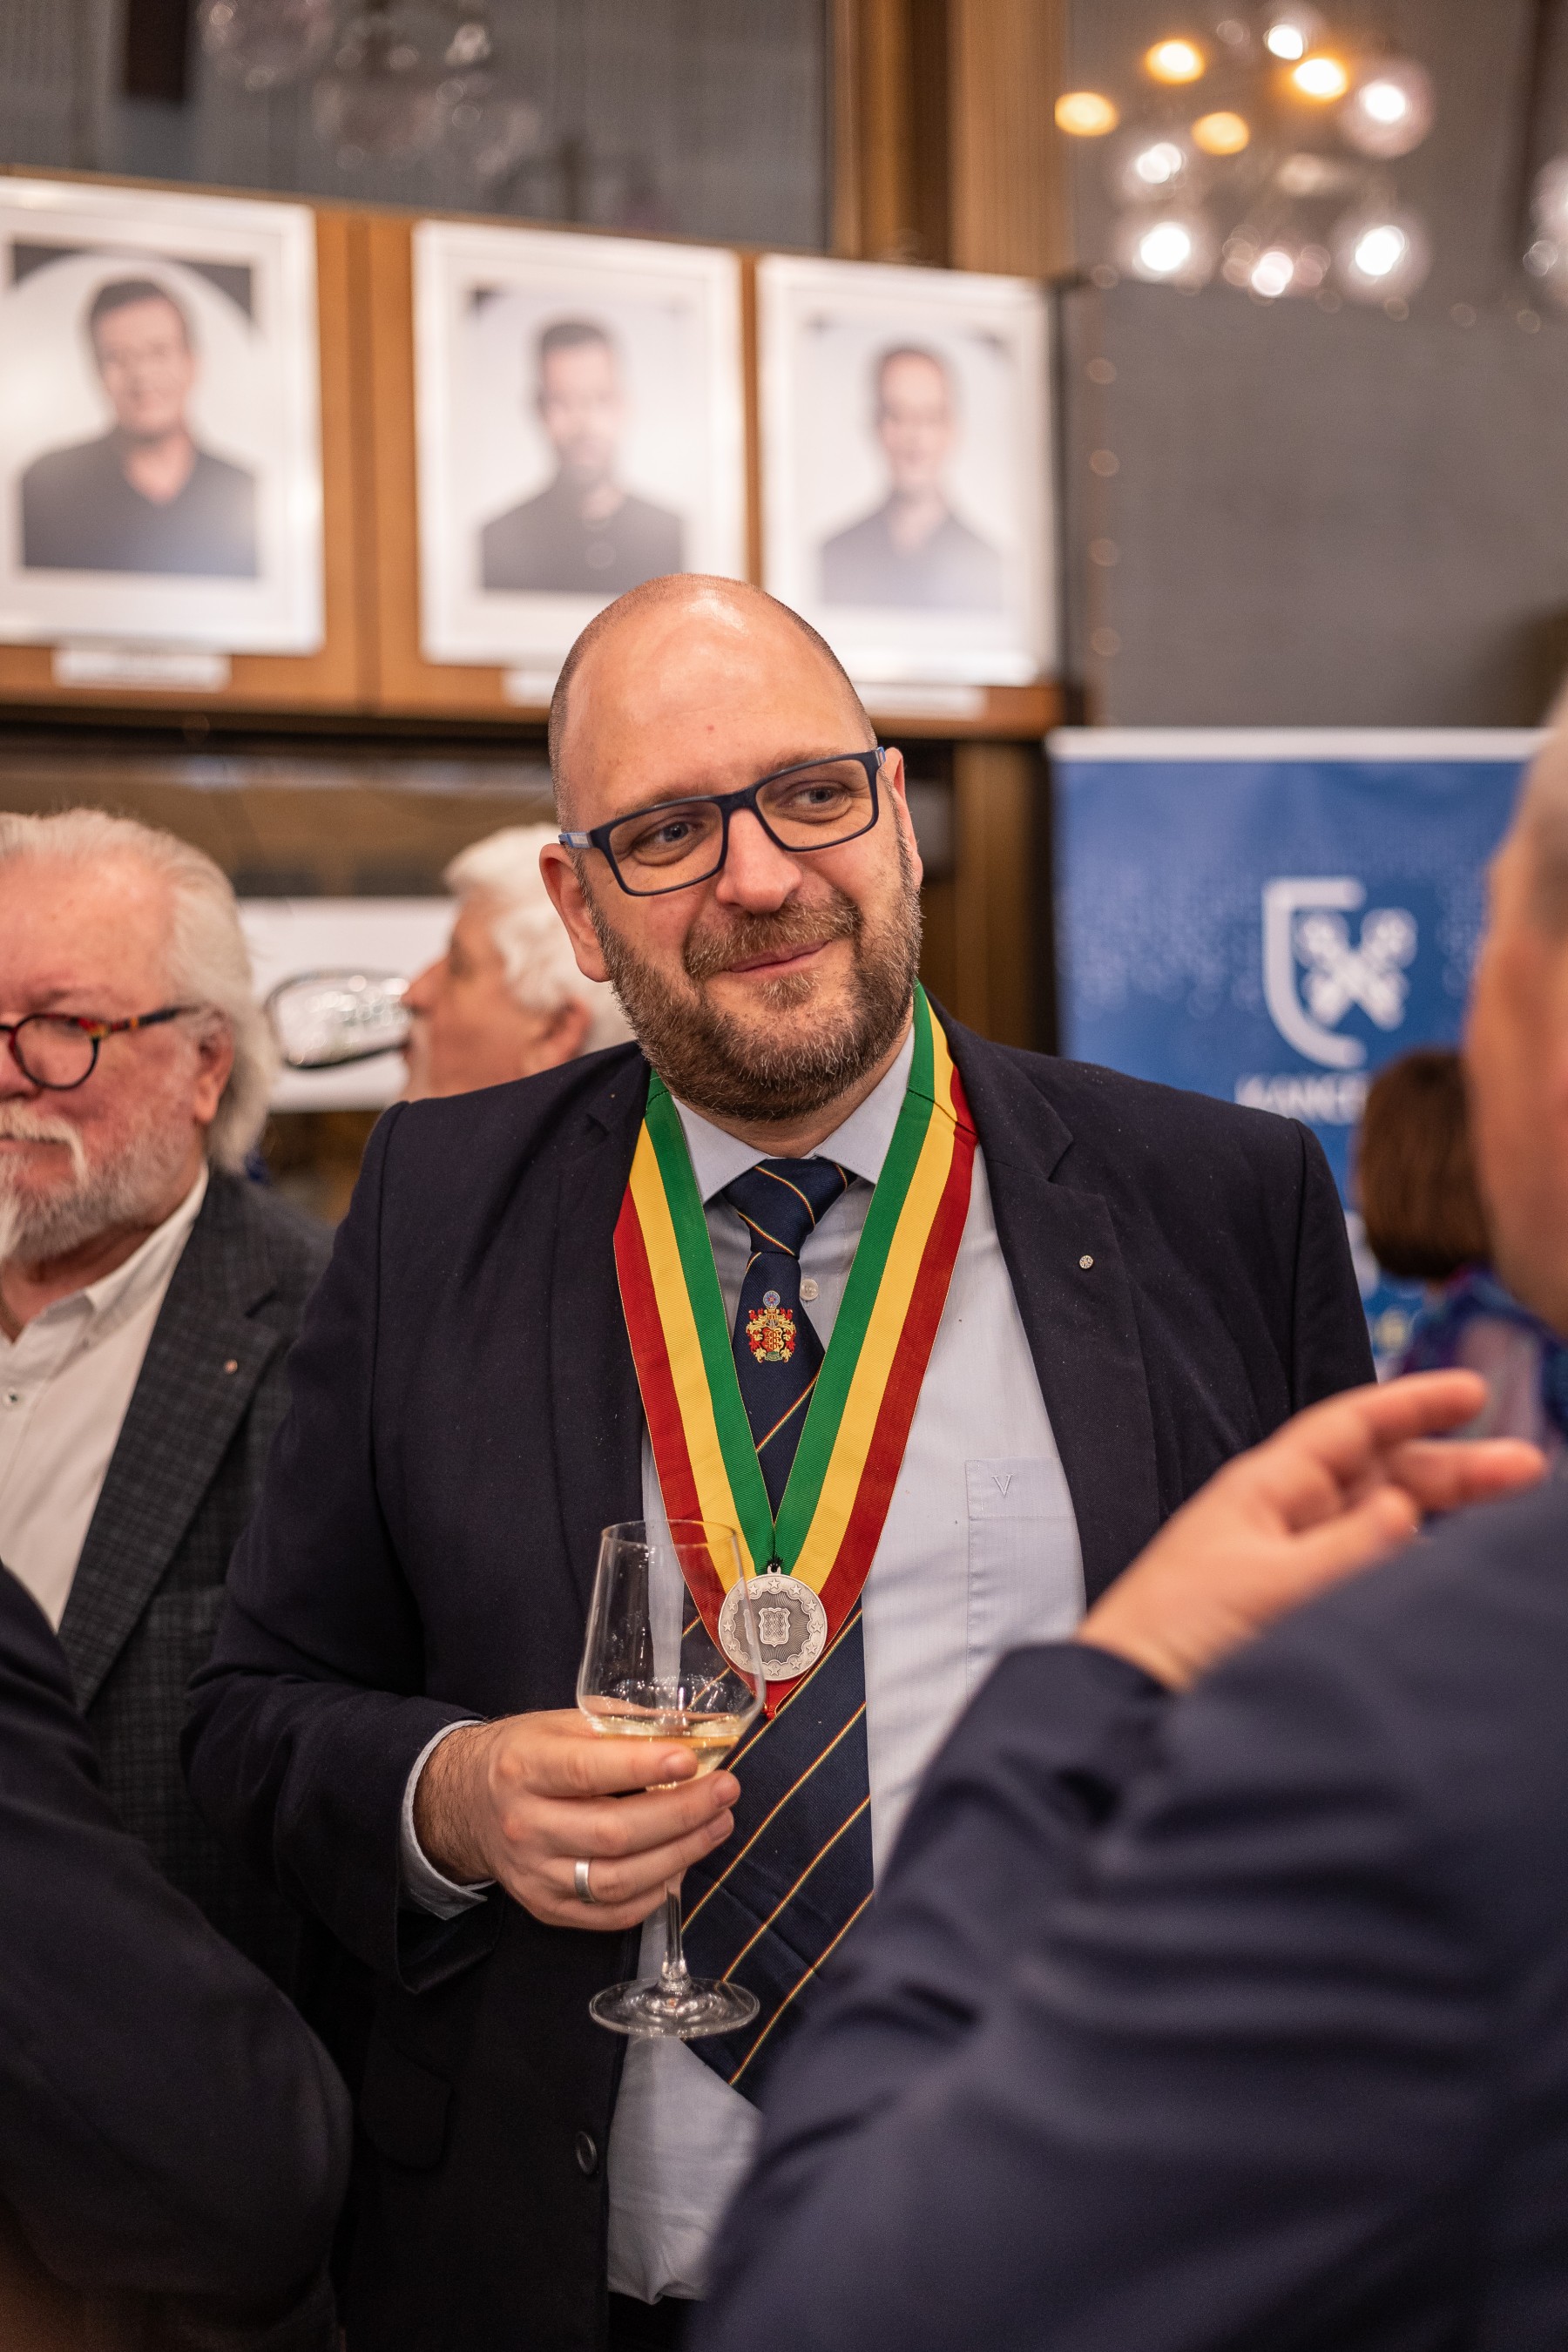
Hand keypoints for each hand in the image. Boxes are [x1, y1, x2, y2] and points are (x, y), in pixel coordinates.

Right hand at [413, 1709, 739, 1932]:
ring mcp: (535, 1875)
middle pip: (613, 1832)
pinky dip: (655, 1892)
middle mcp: (525, 1826)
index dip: (643, 1766)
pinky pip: (612, 1913)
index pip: (588, 1771)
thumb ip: (621, 1726)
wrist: (467, 1804)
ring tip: (717, 1825)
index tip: (692, 1759)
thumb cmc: (525, 1755)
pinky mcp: (547, 1908)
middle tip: (725, 1792)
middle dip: (681, 1814)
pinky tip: (681, 1863)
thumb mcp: (560, 1723)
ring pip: (618, 1879)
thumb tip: (691, 1731)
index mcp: (525, 1768)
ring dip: (680, 1854)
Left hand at [1077, 1369, 1544, 1690]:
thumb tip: (1408, 1511)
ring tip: (1506, 1516)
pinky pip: (1365, 1574)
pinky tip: (1445, 1571)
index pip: (1350, 1428)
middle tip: (1526, 1469)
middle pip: (1380, 1474)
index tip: (1471, 1392)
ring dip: (1440, 1513)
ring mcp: (1289, 1566)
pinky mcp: (1295, 1615)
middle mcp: (1281, 1519)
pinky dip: (1408, 1564)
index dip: (1412, 1405)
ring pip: (1379, 1523)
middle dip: (1452, 1466)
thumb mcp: (1267, 1586)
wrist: (1124, 1704)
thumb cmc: (1172, 1636)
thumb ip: (1344, 1550)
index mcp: (1265, 1491)